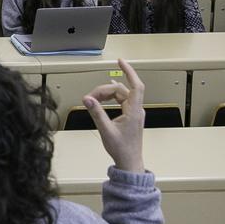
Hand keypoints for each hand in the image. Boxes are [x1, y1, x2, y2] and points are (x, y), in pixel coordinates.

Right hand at [83, 58, 145, 173]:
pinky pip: (122, 100)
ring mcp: (134, 113)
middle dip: (105, 90)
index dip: (129, 71)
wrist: (129, 162)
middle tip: (91, 97)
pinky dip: (113, 96)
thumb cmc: (121, 149)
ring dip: (107, 94)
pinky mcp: (131, 116)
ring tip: (94, 99)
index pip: (136, 86)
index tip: (121, 61)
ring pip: (121, 95)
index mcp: (134, 112)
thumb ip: (96, 113)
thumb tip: (88, 99)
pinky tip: (107, 94)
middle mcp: (136, 110)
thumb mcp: (106, 130)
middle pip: (122, 90)